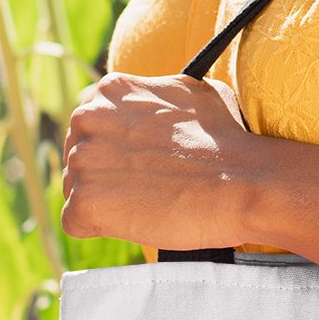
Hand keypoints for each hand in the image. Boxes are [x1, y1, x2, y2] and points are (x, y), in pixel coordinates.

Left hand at [61, 72, 256, 250]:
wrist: (244, 183)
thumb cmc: (228, 142)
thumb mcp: (190, 93)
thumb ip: (154, 94)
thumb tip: (150, 105)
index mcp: (110, 91)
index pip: (92, 124)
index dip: (118, 149)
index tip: (142, 164)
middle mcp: (87, 119)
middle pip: (78, 155)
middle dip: (107, 174)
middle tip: (148, 188)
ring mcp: (83, 161)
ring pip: (76, 188)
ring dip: (106, 201)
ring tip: (147, 204)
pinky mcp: (85, 203)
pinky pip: (74, 222)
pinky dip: (100, 228)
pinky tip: (134, 222)